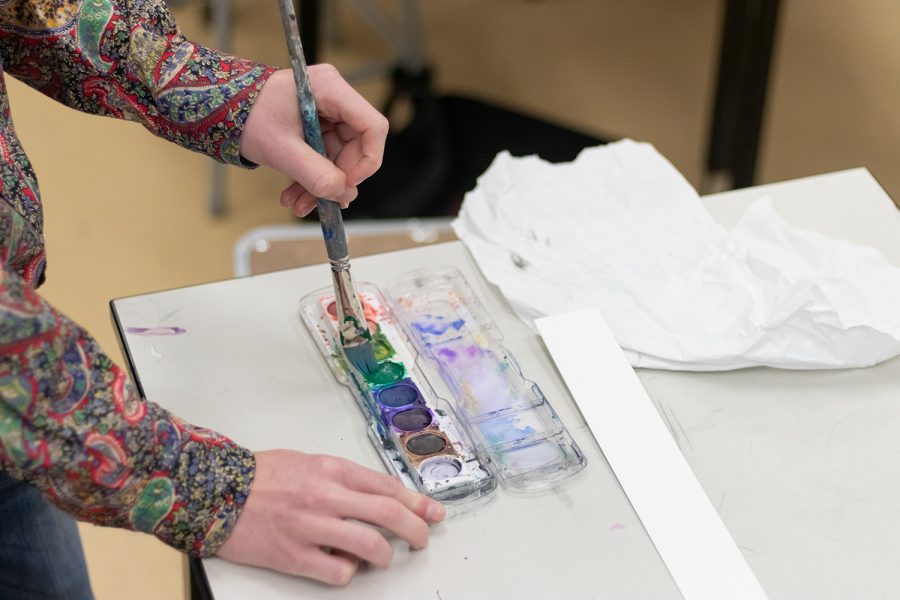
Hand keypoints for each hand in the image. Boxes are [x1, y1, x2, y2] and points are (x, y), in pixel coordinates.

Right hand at [216, 450, 445, 585]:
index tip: (433, 513)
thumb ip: (345, 478)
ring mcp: (310, 526)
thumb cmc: (263, 476)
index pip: (387, 486)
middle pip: (387, 514)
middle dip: (415, 529)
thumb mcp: (310, 463)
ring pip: (370, 545)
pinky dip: (349, 572)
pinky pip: (338, 572)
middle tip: (422, 539)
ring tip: (382, 556)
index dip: (417, 502)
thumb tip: (381, 497)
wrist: (215, 491)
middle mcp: (325, 495)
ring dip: (385, 555)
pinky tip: (343, 566)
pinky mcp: (293, 556)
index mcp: (331, 469)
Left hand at [240, 66, 388, 216]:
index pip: (373, 127)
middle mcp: (334, 97)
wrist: (219, 110)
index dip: (368, 160)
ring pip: (340, 157)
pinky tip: (296, 194)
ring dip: (321, 184)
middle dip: (337, 178)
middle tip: (321, 200)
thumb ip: (314, 173)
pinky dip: (313, 178)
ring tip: (299, 203)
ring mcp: (327, 113)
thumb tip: (341, 193)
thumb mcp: (281, 149)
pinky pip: (326, 157)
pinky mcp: (318, 127)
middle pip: (357, 146)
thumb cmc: (244, 115)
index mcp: (329, 89)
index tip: (348, 183)